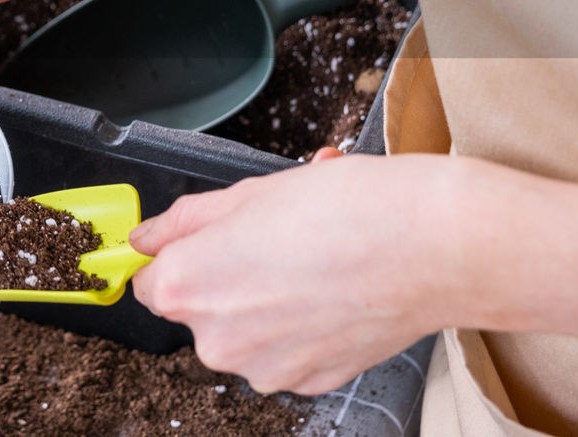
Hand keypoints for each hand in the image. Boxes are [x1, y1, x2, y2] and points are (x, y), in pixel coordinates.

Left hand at [129, 152, 448, 394]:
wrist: (431, 247)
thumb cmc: (346, 211)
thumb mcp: (247, 193)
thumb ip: (184, 222)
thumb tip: (146, 238)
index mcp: (187, 285)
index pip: (147, 281)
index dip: (176, 257)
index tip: (199, 245)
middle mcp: (216, 339)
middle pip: (197, 309)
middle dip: (223, 278)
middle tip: (270, 242)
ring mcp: (263, 369)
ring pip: (243, 333)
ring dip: (262, 305)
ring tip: (308, 262)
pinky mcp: (308, 383)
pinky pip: (284, 353)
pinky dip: (299, 329)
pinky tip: (329, 293)